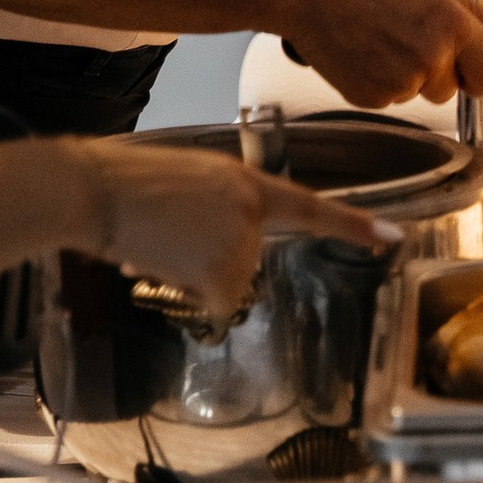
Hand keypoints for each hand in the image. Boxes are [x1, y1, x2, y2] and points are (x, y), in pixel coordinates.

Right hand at [77, 139, 395, 315]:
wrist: (89, 189)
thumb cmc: (123, 184)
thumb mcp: (186, 180)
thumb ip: (219, 208)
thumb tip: (212, 255)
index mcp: (244, 182)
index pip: (309, 206)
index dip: (352, 224)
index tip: (393, 237)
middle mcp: (252, 211)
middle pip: (246, 261)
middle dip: (207, 259)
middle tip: (166, 231)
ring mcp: (240, 243)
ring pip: (226, 284)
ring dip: (190, 274)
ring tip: (156, 239)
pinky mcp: (221, 272)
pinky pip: (213, 302)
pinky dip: (186, 292)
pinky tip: (160, 261)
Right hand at [273, 0, 482, 109]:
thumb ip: (474, 12)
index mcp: (452, 25)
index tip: (474, 68)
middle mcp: (431, 56)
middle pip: (454, 89)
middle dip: (439, 72)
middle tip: (406, 39)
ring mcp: (401, 81)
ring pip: (420, 95)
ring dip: (407, 77)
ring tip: (380, 41)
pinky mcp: (372, 97)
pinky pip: (390, 101)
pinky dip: (379, 84)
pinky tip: (363, 55)